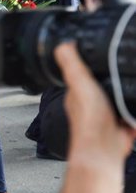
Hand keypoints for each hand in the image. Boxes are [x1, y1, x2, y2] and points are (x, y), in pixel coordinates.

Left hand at [54, 42, 135, 158]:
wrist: (106, 148)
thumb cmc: (89, 119)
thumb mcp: (79, 84)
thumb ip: (72, 65)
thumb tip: (63, 44)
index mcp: (78, 91)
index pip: (84, 71)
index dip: (92, 61)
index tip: (104, 50)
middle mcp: (91, 101)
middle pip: (106, 82)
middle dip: (115, 76)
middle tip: (125, 65)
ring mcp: (108, 112)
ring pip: (120, 96)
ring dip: (127, 91)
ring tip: (133, 78)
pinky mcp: (122, 122)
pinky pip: (133, 110)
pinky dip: (135, 109)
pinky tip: (135, 99)